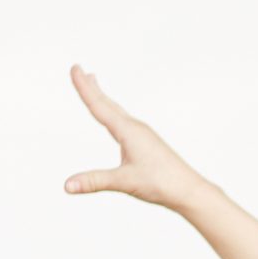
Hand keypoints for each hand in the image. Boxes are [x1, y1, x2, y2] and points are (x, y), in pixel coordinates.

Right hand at [62, 65, 207, 210]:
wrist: (190, 190)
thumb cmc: (162, 183)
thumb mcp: (124, 182)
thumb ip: (94, 181)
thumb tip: (67, 185)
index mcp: (128, 131)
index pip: (99, 106)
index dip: (84, 88)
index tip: (75, 68)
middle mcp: (136, 128)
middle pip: (108, 104)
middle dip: (92, 87)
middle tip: (79, 69)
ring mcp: (143, 135)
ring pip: (117, 111)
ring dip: (103, 98)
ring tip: (95, 84)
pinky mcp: (148, 143)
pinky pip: (125, 122)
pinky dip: (114, 113)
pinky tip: (116, 118)